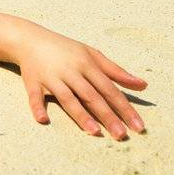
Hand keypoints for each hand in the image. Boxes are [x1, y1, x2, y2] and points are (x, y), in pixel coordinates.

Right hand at [16, 23, 146, 139]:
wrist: (30, 39)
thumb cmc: (66, 50)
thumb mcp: (92, 55)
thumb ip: (116, 72)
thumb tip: (143, 85)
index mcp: (87, 64)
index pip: (109, 89)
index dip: (124, 107)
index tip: (138, 126)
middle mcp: (71, 72)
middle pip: (91, 96)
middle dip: (107, 116)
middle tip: (121, 135)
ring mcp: (51, 78)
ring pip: (67, 98)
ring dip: (80, 114)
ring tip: (94, 132)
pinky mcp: (32, 83)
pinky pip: (34, 97)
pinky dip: (37, 107)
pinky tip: (42, 120)